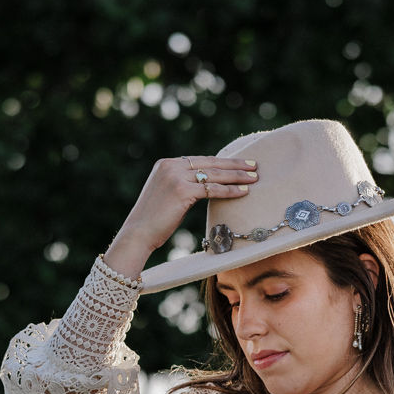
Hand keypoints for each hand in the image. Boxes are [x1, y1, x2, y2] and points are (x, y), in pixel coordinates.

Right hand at [103, 155, 258, 277]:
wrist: (138, 233)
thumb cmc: (154, 221)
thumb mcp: (166, 195)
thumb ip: (182, 185)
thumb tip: (203, 186)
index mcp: (167, 163)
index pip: (201, 160)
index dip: (222, 161)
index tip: (239, 162)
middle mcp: (171, 165)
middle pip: (210, 163)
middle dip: (235, 164)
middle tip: (255, 165)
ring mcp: (176, 176)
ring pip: (213, 175)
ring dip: (237, 176)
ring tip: (255, 178)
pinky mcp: (182, 191)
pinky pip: (212, 189)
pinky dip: (229, 191)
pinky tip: (244, 192)